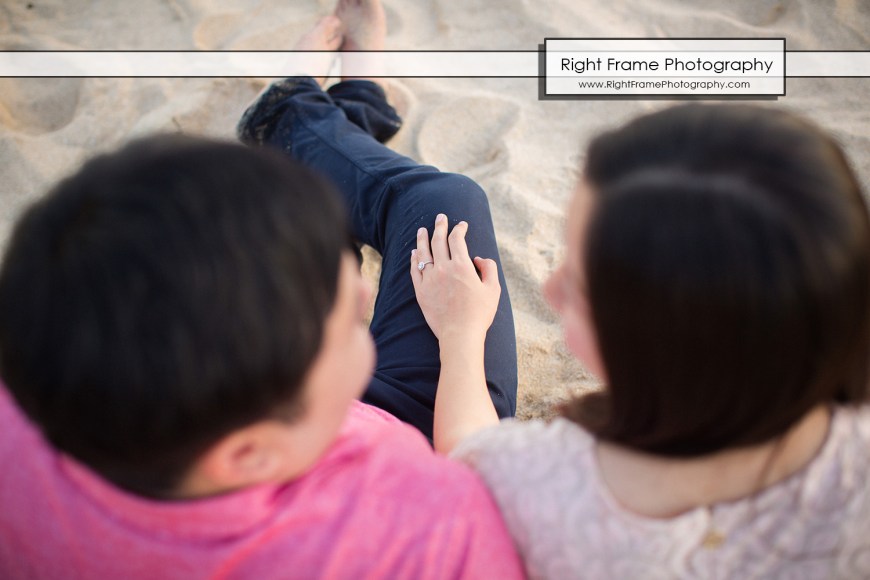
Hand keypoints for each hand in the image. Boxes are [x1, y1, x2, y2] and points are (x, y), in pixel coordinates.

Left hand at [410, 213, 500, 343]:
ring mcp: (429, 279)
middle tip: (440, 217)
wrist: (459, 334)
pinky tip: (414, 253)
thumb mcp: (493, 289)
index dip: (459, 229)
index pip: (457, 239)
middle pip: (438, 240)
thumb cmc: (479, 313)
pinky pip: (414, 270)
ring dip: (423, 238)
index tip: (461, 225)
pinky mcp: (420, 291)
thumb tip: (478, 259)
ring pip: (423, 252)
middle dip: (440, 226)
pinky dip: (414, 259)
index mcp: (461, 265)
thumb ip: (489, 268)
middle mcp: (443, 268)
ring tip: (422, 230)